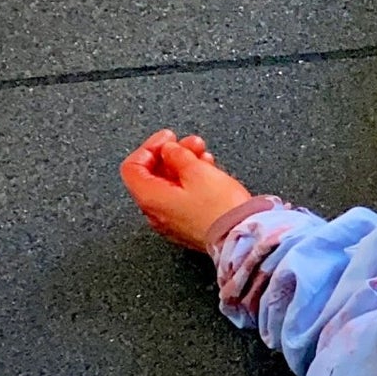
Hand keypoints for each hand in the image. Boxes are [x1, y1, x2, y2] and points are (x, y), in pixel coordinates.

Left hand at [120, 128, 251, 250]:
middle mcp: (156, 214)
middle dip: (172, 155)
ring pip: (169, 188)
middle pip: (152, 177)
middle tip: (191, 144)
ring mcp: (172, 224)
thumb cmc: (221, 209)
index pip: (132, 167)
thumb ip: (177, 155)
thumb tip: (170, 151)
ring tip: (205, 157)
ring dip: (184, 168)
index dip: (149, 147)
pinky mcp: (189, 229)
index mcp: (150, 199)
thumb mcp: (197, 170)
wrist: (244, 237)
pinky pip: (182, 201)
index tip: (168, 138)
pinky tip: (208, 176)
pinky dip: (191, 185)